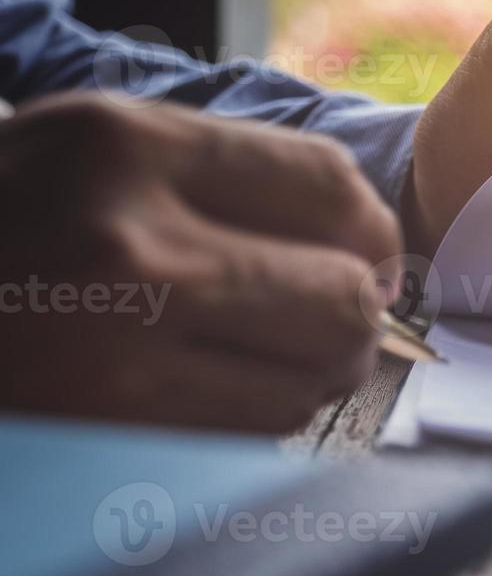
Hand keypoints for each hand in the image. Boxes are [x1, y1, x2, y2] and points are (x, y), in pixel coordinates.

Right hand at [0, 94, 402, 431]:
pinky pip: (253, 430)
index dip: (370, 229)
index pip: (327, 184)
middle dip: (360, 310)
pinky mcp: (107, 428)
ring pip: (310, 376)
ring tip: (280, 351)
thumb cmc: (4, 216)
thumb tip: (366, 241)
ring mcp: (115, 345)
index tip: (369, 251)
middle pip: (341, 293)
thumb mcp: (94, 148)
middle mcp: (127, 242)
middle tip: (339, 312)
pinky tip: (225, 385)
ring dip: (318, 369)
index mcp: (125, 145)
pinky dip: (265, 412)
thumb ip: (228, 177)